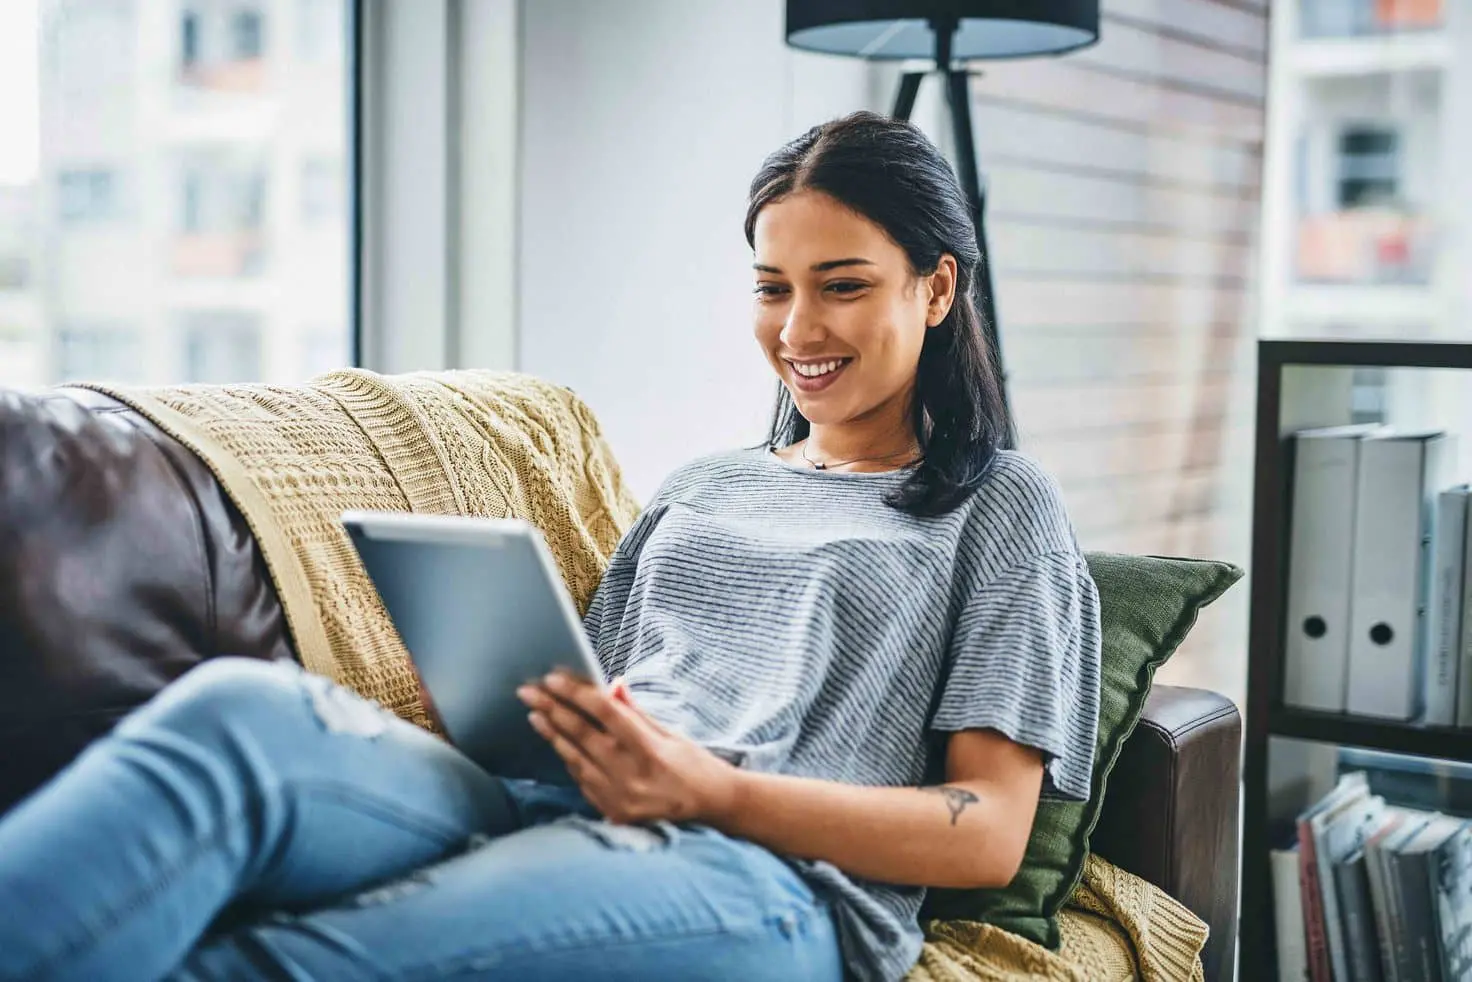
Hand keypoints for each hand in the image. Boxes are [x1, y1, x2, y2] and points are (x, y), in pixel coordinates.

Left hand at [517, 672, 739, 825]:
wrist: (713, 808)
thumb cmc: (695, 766)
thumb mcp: (672, 733)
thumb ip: (636, 713)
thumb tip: (610, 687)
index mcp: (649, 750)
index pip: (604, 713)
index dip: (576, 693)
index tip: (553, 678)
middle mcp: (631, 775)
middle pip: (582, 734)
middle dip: (552, 709)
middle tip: (529, 691)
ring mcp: (619, 798)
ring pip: (575, 759)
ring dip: (553, 735)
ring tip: (535, 714)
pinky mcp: (613, 814)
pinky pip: (583, 781)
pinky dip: (569, 760)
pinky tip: (557, 742)